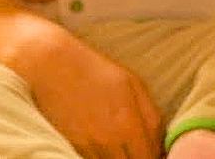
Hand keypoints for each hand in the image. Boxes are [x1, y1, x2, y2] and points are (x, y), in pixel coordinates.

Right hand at [12, 22, 161, 158]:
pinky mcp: (68, 149)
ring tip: (118, 147)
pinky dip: (99, 158)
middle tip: (135, 150)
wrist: (52, 66)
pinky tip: (101, 147)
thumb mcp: (134, 84)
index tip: (151, 153)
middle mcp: (108, 141)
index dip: (153, 158)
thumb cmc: (97, 71)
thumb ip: (152, 117)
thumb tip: (161, 146)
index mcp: (129, 123)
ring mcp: (86, 148)